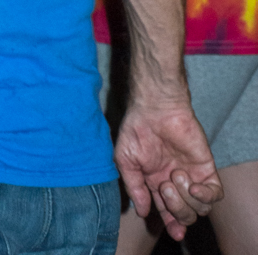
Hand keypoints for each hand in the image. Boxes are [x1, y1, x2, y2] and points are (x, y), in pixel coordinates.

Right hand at [115, 95, 223, 238]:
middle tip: (164, 187)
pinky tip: (192, 185)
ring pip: (200, 209)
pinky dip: (205, 196)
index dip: (173, 226)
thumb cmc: (136, 129)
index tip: (174, 232)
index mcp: (157, 184)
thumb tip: (142, 212)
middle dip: (176, 209)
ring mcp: (192, 176)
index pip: (169, 214)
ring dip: (187, 199)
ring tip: (176, 176)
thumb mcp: (126, 160)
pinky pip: (215, 194)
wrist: (155, 108)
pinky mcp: (206, 168)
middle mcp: (176, 184)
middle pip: (186, 215)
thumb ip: (134, 187)